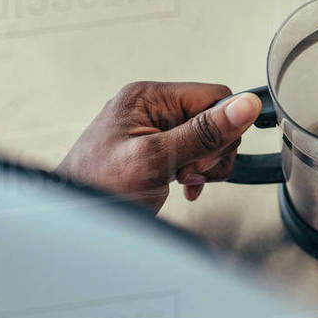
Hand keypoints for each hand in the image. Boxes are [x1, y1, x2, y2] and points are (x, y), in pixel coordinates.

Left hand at [55, 82, 261, 211]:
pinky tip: (181, 183)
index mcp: (148, 97)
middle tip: (189, 170)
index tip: (205, 156)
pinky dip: (194, 173)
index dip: (220, 129)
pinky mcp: (154, 150)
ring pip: (206, 139)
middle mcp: (150, 108)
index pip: (213, 96)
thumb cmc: (97, 188)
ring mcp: (151, 130)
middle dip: (211, 151)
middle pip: (212, 118)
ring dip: (203, 165)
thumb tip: (244, 106)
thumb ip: (203, 132)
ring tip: (182, 178)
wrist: (73, 221)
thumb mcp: (158, 159)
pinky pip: (192, 153)